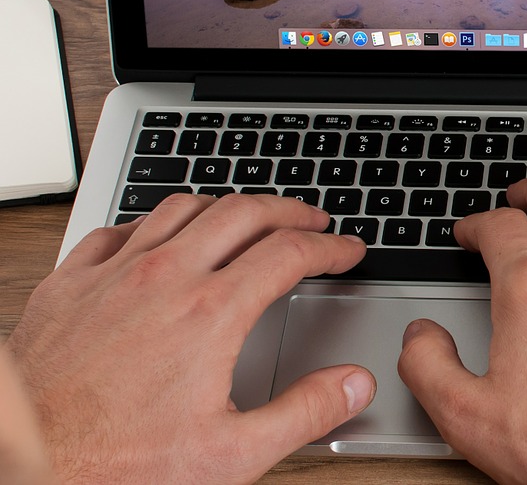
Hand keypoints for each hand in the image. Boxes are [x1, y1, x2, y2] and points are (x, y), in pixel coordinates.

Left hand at [6, 193, 375, 483]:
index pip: (290, 253)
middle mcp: (164, 279)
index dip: (330, 247)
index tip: (347, 250)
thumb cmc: (114, 466)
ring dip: (226, 207)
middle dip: (289, 211)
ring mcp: (112, 275)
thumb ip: (305, 414)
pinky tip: (158, 239)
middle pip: (244, 213)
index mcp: (211, 313)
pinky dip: (153, 223)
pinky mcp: (68, 285)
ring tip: (246, 218)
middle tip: (311, 221)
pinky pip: (119, 228)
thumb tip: (354, 385)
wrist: (23, 465)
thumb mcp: (231, 456)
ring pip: (182, 208)